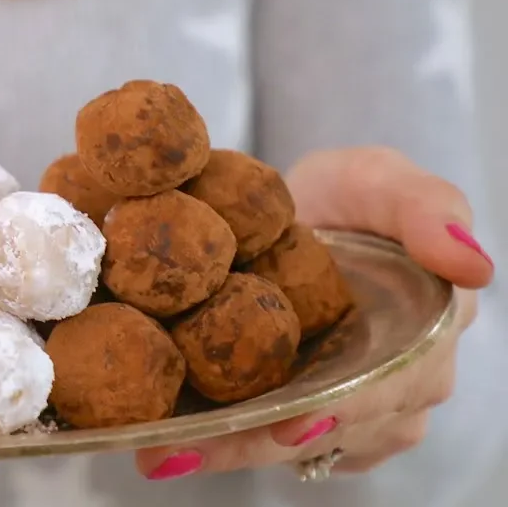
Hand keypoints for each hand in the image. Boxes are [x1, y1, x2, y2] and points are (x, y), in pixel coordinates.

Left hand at [134, 147, 492, 480]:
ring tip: (161, 454)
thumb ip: (426, 208)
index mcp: (429, 334)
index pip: (395, 384)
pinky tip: (161, 447)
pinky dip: (212, 445)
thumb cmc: (354, 194)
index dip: (348, 408)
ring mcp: (346, 407)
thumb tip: (473, 264)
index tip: (295, 420)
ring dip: (227, 452)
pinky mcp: (296, 411)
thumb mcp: (383, 180)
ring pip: (290, 444)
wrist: (303, 208)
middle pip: (332, 428)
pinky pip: (258, 438)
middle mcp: (396, 385)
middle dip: (262, 443)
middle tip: (187, 451)